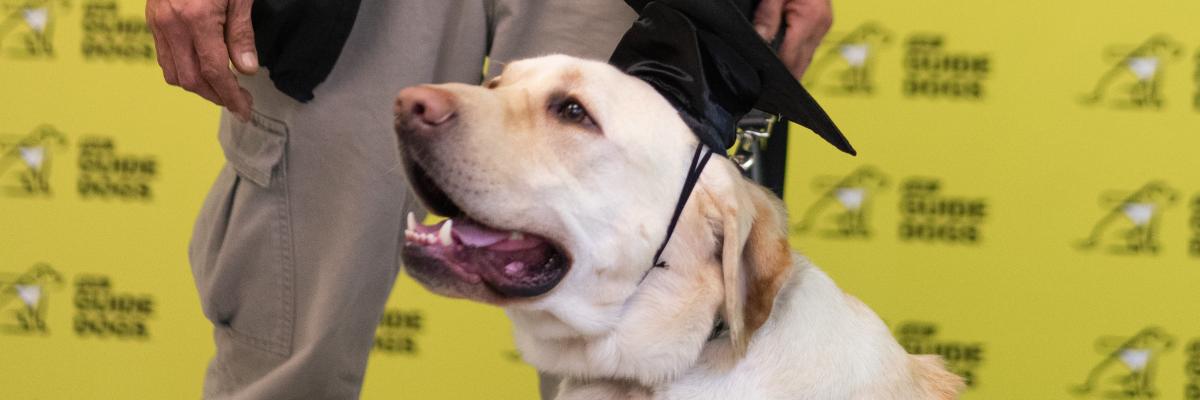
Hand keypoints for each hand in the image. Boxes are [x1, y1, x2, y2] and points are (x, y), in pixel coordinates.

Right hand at [146, 0, 257, 119]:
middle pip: (191, 79)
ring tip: (222, 88)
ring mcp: (157, 21)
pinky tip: (202, 67)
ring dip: (198, 87)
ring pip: (172, 72)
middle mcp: (171, 23)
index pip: (215, 71)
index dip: (231, 95)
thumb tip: (246, 70)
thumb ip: (241, 33)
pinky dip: (183, 69)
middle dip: (216, 96)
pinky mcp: (151, 18)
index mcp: (196, 17)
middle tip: (238, 102)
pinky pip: (163, 55)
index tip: (245, 109)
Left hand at [752, 0, 832, 78]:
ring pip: (805, 58)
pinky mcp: (820, 24)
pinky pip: (807, 47)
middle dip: (783, 72)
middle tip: (764, 83)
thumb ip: (767, 15)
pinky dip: (795, 54)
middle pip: (800, 63)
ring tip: (773, 74)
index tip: (761, 76)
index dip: (775, 68)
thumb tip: (761, 39)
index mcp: (811, 19)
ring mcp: (822, 26)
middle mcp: (820, 26)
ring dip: (790, 66)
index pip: (790, 57)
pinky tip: (783, 59)